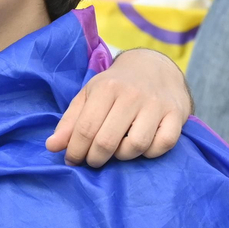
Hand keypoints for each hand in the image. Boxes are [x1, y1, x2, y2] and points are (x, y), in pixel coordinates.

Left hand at [46, 49, 190, 165]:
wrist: (154, 67)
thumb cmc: (116, 86)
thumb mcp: (89, 96)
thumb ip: (70, 122)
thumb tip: (52, 147)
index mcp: (106, 89)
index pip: (85, 129)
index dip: (75, 151)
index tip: (72, 160)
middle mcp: (132, 95)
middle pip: (107, 141)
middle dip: (95, 159)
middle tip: (93, 160)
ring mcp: (156, 105)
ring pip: (135, 146)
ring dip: (122, 156)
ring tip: (117, 150)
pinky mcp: (176, 114)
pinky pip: (162, 145)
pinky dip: (150, 152)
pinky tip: (142, 146)